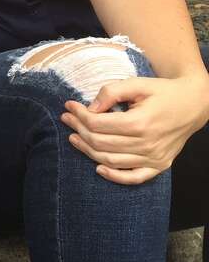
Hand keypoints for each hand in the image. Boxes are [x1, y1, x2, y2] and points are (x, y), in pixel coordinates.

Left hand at [61, 75, 208, 184]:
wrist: (194, 104)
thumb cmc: (164, 92)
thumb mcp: (138, 84)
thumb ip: (112, 92)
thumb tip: (90, 108)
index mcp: (141, 122)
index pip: (98, 124)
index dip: (79, 115)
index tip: (69, 106)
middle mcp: (147, 143)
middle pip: (101, 142)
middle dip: (79, 130)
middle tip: (67, 119)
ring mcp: (154, 158)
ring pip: (111, 160)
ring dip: (87, 150)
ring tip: (73, 138)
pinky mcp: (160, 165)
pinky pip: (134, 178)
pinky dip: (114, 176)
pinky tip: (98, 168)